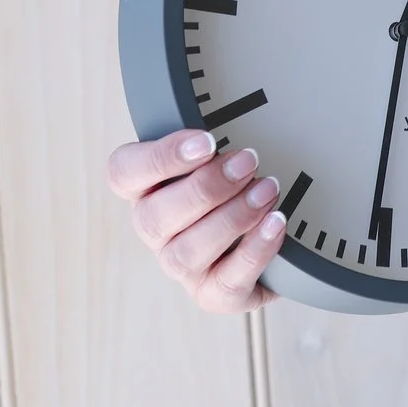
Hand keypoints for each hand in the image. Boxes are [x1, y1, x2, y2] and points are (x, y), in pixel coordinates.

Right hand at [108, 127, 284, 312]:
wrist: (284, 229)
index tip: (207, 141)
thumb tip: (235, 112)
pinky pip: (224, 284)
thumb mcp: (229, 148)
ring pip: (185, 254)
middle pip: (154, 218)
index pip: (123, 173)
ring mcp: (183, 266)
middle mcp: (158, 230)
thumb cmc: (247, 178)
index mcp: (149, 188)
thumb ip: (218, 133)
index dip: (160, 158)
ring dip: (230, 219)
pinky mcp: (215, 294)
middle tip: (249, 161)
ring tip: (268, 190)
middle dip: (206, 188)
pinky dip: (253, 251)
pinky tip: (276, 224)